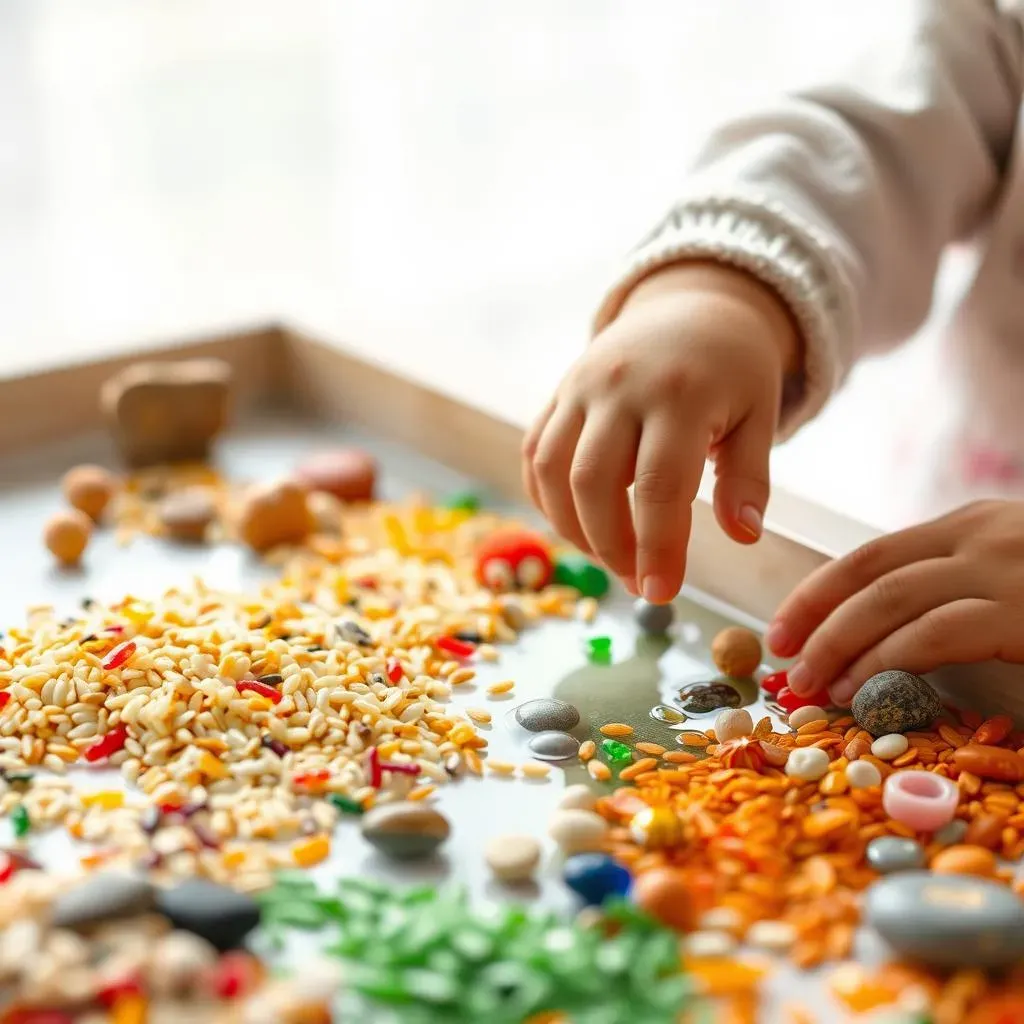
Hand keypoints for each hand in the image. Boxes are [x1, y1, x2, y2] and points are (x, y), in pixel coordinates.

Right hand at [522, 261, 798, 601]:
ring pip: (552, 469)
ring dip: (572, 527)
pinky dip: (546, 499)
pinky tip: (577, 525)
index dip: (657, 546)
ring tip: (610, 556)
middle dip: (610, 545)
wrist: (690, 305)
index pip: (660, 485)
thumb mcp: (760, 414)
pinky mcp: (559, 394)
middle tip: (638, 581)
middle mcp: (620, 388)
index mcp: (680, 395)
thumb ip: (749, 476)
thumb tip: (743, 535)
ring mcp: (581, 388)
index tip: (661, 591)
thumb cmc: (733, 369)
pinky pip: (535, 453)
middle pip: (593, 481)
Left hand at [767, 500, 1023, 704]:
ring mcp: (999, 570)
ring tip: (810, 681)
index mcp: (966, 526)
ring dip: (837, 642)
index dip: (817, 594)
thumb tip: (882, 633)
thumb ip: (953, 586)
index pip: (871, 556)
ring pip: (890, 598)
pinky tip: (861, 689)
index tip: (783, 629)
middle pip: (869, 571)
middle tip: (781, 656)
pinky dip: (886, 661)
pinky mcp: (1022, 612)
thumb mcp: (1011, 572)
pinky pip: (935, 634)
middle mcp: (976, 536)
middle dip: (814, 616)